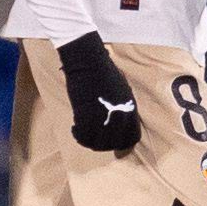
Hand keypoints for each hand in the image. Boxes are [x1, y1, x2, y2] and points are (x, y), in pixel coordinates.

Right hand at [57, 32, 140, 153]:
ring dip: (89, 142)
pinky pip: (83, 135)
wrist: (89, 61)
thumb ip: (122, 109)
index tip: (112, 144)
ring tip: (82, 134)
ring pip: (98, 143)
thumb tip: (118, 123)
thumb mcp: (122, 91)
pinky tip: (74, 128)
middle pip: (114, 143)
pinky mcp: (86, 115)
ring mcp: (103, 117)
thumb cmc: (104, 72)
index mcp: (130, 110)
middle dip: (103, 145)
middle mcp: (119, 117)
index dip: (122, 144)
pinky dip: (78, 135)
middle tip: (93, 140)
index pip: (132, 138)